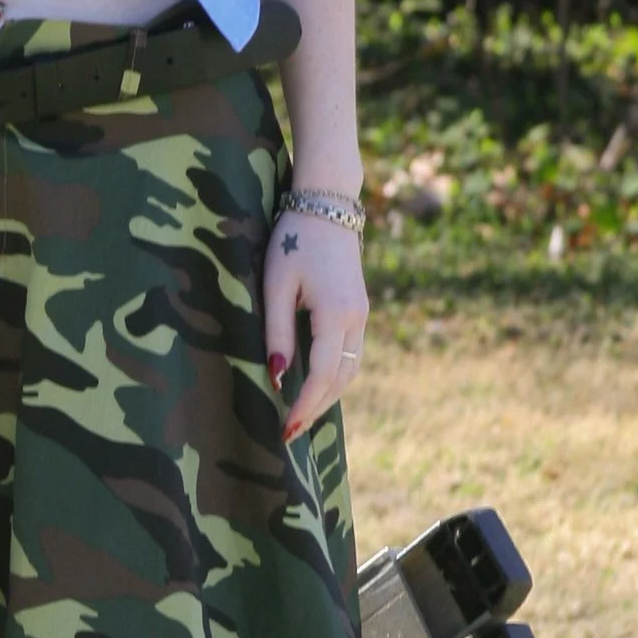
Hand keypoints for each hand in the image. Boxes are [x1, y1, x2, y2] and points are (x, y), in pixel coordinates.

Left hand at [263, 200, 366, 441]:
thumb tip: (278, 376)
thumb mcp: (276, 285)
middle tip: (289, 433)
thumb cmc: (292, 240)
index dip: (305, 405)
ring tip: (301, 417)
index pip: (323, 373)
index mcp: (336, 312)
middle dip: (316, 408)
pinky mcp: (359, 309)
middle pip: (342, 378)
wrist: (326, 204)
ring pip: (351, 369)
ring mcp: (362, 314)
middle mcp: (357, 318)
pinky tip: (316, 386)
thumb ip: (276, 331)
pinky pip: (351, 354)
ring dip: (328, 396)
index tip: (285, 428)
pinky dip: (336, 376)